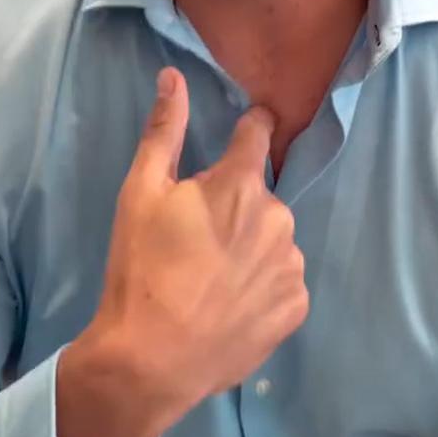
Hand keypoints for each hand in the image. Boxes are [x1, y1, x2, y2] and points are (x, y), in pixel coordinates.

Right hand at [85, 67, 309, 406]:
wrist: (150, 360)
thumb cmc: (141, 270)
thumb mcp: (140, 193)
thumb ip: (163, 130)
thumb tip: (173, 76)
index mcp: (241, 185)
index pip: (259, 134)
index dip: (251, 129)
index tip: (247, 132)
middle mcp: (279, 218)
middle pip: (261, 196)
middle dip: (238, 206)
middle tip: (199, 238)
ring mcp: (292, 266)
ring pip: (275, 239)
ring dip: (253, 247)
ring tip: (212, 278)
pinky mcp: (297, 307)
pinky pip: (283, 281)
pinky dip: (263, 286)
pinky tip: (230, 303)